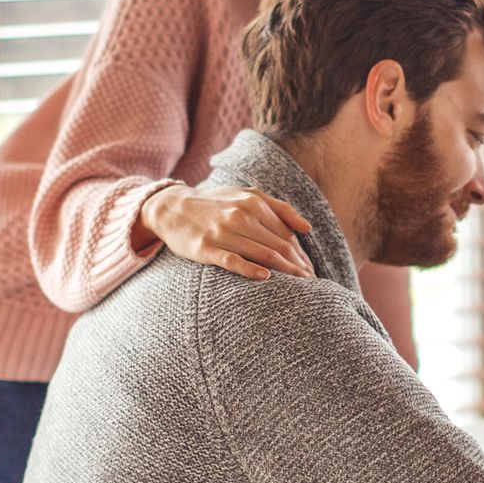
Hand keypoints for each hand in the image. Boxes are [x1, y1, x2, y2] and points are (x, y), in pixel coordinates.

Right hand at [136, 185, 314, 280]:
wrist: (172, 207)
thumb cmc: (216, 203)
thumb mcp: (246, 195)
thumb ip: (279, 208)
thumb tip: (307, 228)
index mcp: (254, 203)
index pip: (287, 234)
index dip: (301, 254)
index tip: (310, 271)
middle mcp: (240, 216)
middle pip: (279, 245)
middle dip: (299, 266)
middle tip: (311, 283)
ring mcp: (223, 232)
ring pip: (262, 253)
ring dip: (285, 271)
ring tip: (300, 287)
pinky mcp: (206, 248)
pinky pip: (232, 261)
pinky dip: (251, 269)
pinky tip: (266, 278)